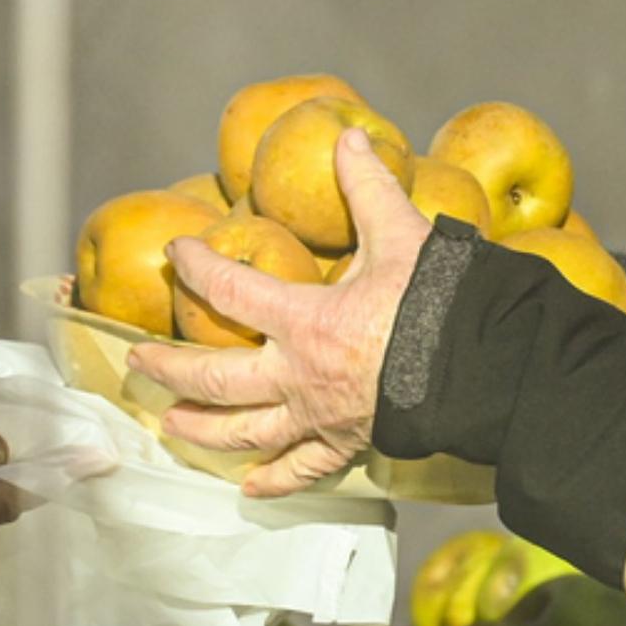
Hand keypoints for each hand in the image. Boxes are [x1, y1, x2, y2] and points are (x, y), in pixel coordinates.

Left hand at [127, 129, 431, 495]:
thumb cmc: (441, 303)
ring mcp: (319, 416)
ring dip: (201, 428)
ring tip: (171, 423)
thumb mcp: (402, 236)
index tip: (177, 255)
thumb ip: (368, 187)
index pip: (229, 291)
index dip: (198, 268)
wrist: (486, 368)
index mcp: (304, 321)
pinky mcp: (346, 444)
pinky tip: (248, 488)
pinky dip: (273, 481)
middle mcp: (298, 375)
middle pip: (215, 378)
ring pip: (244, 431)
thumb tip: (349, 136)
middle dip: (170, 369)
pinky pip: (302, 470)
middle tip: (138, 363)